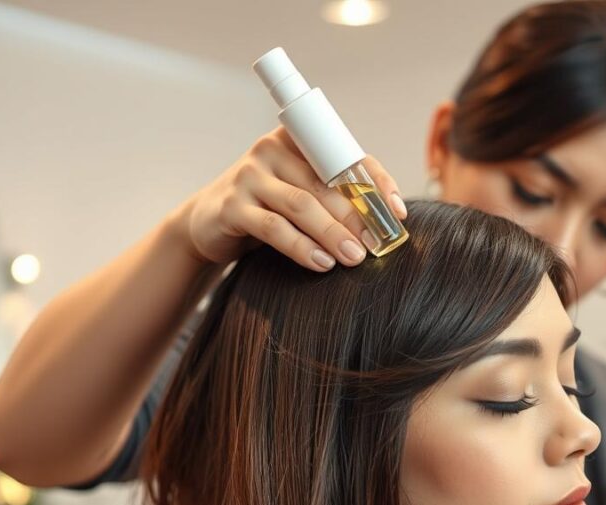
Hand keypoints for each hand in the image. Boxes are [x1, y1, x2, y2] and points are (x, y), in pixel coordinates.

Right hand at [169, 127, 405, 271]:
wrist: (207, 222)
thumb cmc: (267, 207)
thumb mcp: (300, 194)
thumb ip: (333, 196)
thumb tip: (386, 221)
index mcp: (296, 139)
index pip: (346, 155)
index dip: (376, 182)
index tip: (397, 212)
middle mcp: (271, 149)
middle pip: (325, 183)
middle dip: (356, 217)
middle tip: (376, 244)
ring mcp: (249, 175)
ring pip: (301, 204)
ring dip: (332, 233)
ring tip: (354, 258)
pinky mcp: (232, 205)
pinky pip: (273, 227)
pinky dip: (301, 247)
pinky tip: (321, 263)